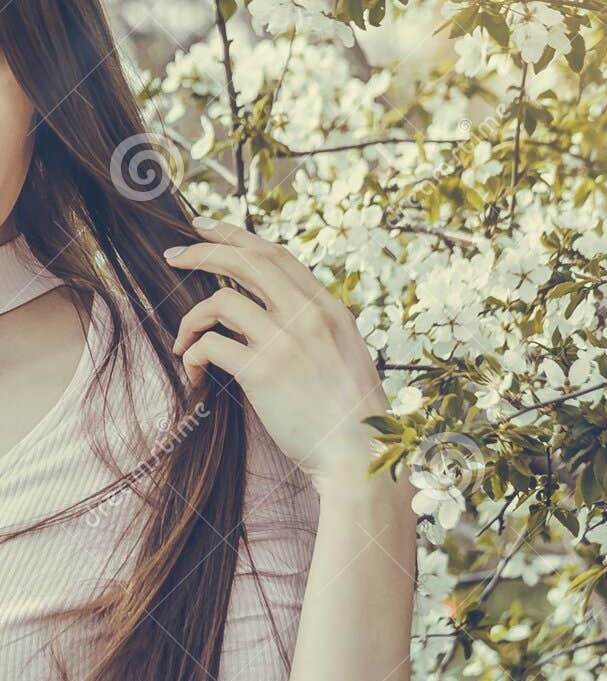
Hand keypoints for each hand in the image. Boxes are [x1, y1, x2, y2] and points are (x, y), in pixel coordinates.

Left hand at [164, 218, 387, 487]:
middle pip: (245, 262)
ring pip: (220, 301)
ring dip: (190, 318)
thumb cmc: (349, 414)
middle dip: (202, 251)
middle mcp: (307, 315)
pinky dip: (191, 355)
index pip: (276, 255)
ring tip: (182, 341)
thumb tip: (266, 316)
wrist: (359, 453)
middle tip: (172, 255)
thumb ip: (311, 328)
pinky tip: (192, 374)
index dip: (237, 236)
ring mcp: (285, 340)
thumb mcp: (343, 354)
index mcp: (328, 308)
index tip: (206, 228)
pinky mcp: (262, 371)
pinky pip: (210, 346)